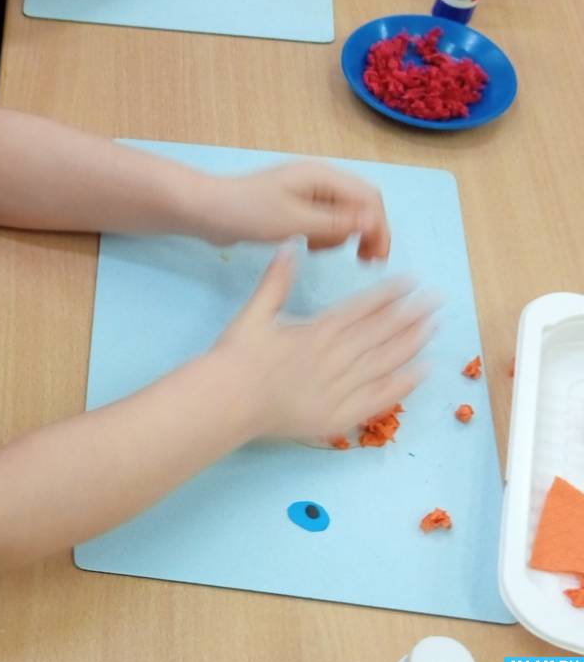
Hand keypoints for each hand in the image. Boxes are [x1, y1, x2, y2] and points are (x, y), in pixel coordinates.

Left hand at [198, 161, 390, 260]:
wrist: (205, 210)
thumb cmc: (247, 213)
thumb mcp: (294, 221)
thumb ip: (335, 222)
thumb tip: (373, 222)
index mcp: (322, 176)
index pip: (368, 198)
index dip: (378, 227)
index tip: (375, 258)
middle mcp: (318, 180)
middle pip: (359, 205)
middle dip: (365, 232)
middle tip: (363, 262)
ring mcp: (305, 192)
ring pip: (342, 214)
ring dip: (340, 235)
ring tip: (321, 251)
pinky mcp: (293, 206)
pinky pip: (322, 220)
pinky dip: (323, 235)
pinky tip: (308, 246)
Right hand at [211, 250, 434, 439]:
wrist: (225, 402)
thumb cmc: (236, 358)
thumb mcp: (253, 313)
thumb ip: (276, 282)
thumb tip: (289, 246)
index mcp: (316, 331)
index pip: (362, 308)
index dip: (389, 294)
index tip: (412, 282)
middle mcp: (335, 357)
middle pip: (381, 332)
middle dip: (410, 314)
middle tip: (436, 300)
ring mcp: (340, 388)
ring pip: (385, 362)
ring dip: (412, 343)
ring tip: (434, 327)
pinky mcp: (340, 415)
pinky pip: (378, 398)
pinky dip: (402, 385)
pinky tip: (421, 371)